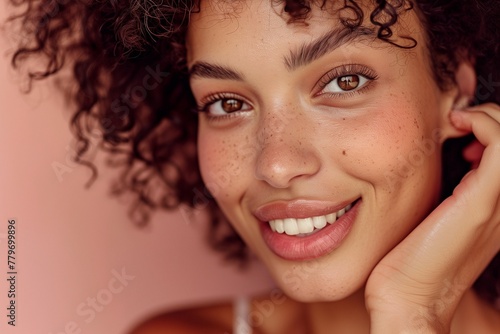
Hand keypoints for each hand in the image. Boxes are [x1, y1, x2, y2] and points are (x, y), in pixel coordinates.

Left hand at [365, 103, 499, 332]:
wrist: (406, 298)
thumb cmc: (411, 260)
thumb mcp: (434, 218)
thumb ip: (447, 194)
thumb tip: (446, 163)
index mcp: (497, 207)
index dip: (492, 130)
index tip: (459, 132)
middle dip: (494, 119)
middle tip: (459, 122)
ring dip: (490, 116)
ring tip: (459, 121)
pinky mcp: (482, 200)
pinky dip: (484, 122)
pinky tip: (457, 126)